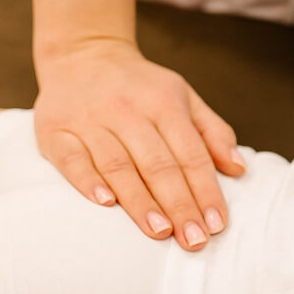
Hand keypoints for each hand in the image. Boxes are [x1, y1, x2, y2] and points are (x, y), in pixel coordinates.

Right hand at [33, 38, 243, 250]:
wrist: (84, 53)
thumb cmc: (143, 88)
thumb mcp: (185, 98)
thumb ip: (214, 133)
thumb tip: (239, 169)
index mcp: (164, 104)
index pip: (191, 155)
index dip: (206, 191)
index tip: (216, 224)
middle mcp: (127, 110)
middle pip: (158, 165)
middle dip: (179, 205)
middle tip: (193, 240)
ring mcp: (89, 119)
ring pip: (118, 165)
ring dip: (140, 202)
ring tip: (160, 231)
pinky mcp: (55, 128)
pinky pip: (71, 158)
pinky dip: (87, 181)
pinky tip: (105, 205)